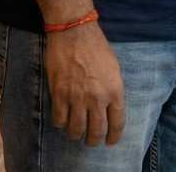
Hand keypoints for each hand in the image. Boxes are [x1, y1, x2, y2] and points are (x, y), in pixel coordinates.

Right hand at [45, 22, 124, 146]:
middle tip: (92, 141)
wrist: (75, 32)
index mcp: (115, 90)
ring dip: (76, 135)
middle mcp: (97, 98)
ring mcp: (77, 98)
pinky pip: (59, 120)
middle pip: (96, 131)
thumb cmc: (97, 47)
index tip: (111, 142)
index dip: (114, 136)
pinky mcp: (59, 95)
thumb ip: (112, 90)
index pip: (117, 123)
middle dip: (94, 140)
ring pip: (76, 130)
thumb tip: (109, 108)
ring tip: (76, 133)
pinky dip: (61, 124)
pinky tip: (62, 120)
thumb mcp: (114, 68)